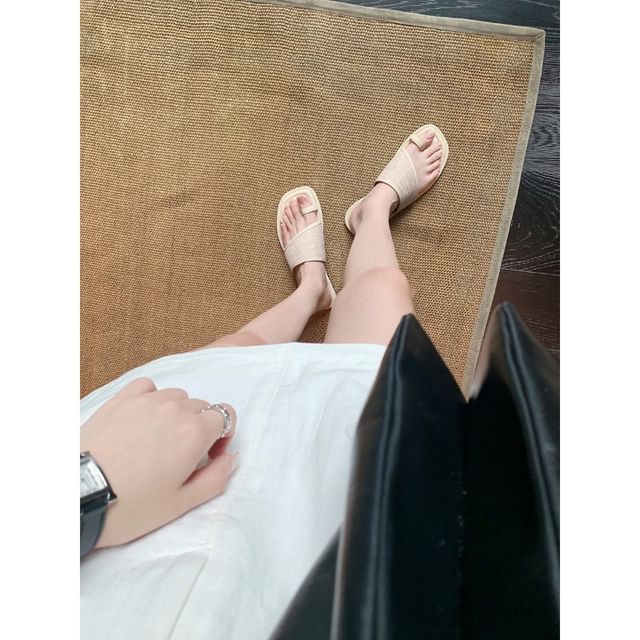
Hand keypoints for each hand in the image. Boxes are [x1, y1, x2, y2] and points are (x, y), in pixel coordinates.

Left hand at [80, 377, 237, 548]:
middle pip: (202, 407)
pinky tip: (142, 420)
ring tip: (157, 441)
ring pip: (177, 397)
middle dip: (199, 428)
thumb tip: (229, 458)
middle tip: (179, 457)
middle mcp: (175, 408)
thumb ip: (216, 479)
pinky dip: (152, 399)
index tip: (207, 456)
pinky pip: (149, 387)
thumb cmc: (130, 505)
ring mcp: (146, 401)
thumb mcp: (181, 504)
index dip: (221, 436)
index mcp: (195, 432)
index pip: (225, 415)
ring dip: (176, 414)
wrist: (77, 496)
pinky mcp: (122, 399)